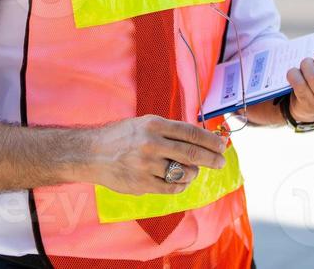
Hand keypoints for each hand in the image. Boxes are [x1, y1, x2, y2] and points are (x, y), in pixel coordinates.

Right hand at [81, 115, 227, 195]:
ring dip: (193, 173)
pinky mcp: (142, 184)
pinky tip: (181, 181)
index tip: (221, 145)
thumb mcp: (144, 124)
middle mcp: (151, 144)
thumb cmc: (121, 137)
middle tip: (220, 162)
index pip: (190, 133)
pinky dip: (181, 185)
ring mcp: (146, 165)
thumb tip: (200, 139)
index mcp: (154, 125)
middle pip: (192, 153)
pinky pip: (171, 188)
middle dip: (211, 158)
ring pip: (183, 172)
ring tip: (192, 171)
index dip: (210, 140)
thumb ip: (169, 131)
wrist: (92, 153)